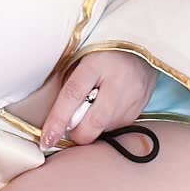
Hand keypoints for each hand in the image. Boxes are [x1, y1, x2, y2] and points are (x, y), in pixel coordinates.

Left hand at [39, 50, 157, 151]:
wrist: (142, 51)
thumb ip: (71, 86)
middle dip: (77, 132)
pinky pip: (116, 128)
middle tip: (73, 122)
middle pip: (92, 123)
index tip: (47, 139)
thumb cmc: (104, 55)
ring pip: (104, 129)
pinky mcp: (139, 111)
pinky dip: (106, 124)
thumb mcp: (83, 60)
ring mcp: (132, 99)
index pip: (72, 96)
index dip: (57, 120)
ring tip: (96, 105)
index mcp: (96, 64)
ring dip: (93, 126)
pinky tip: (109, 107)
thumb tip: (59, 120)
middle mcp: (117, 82)